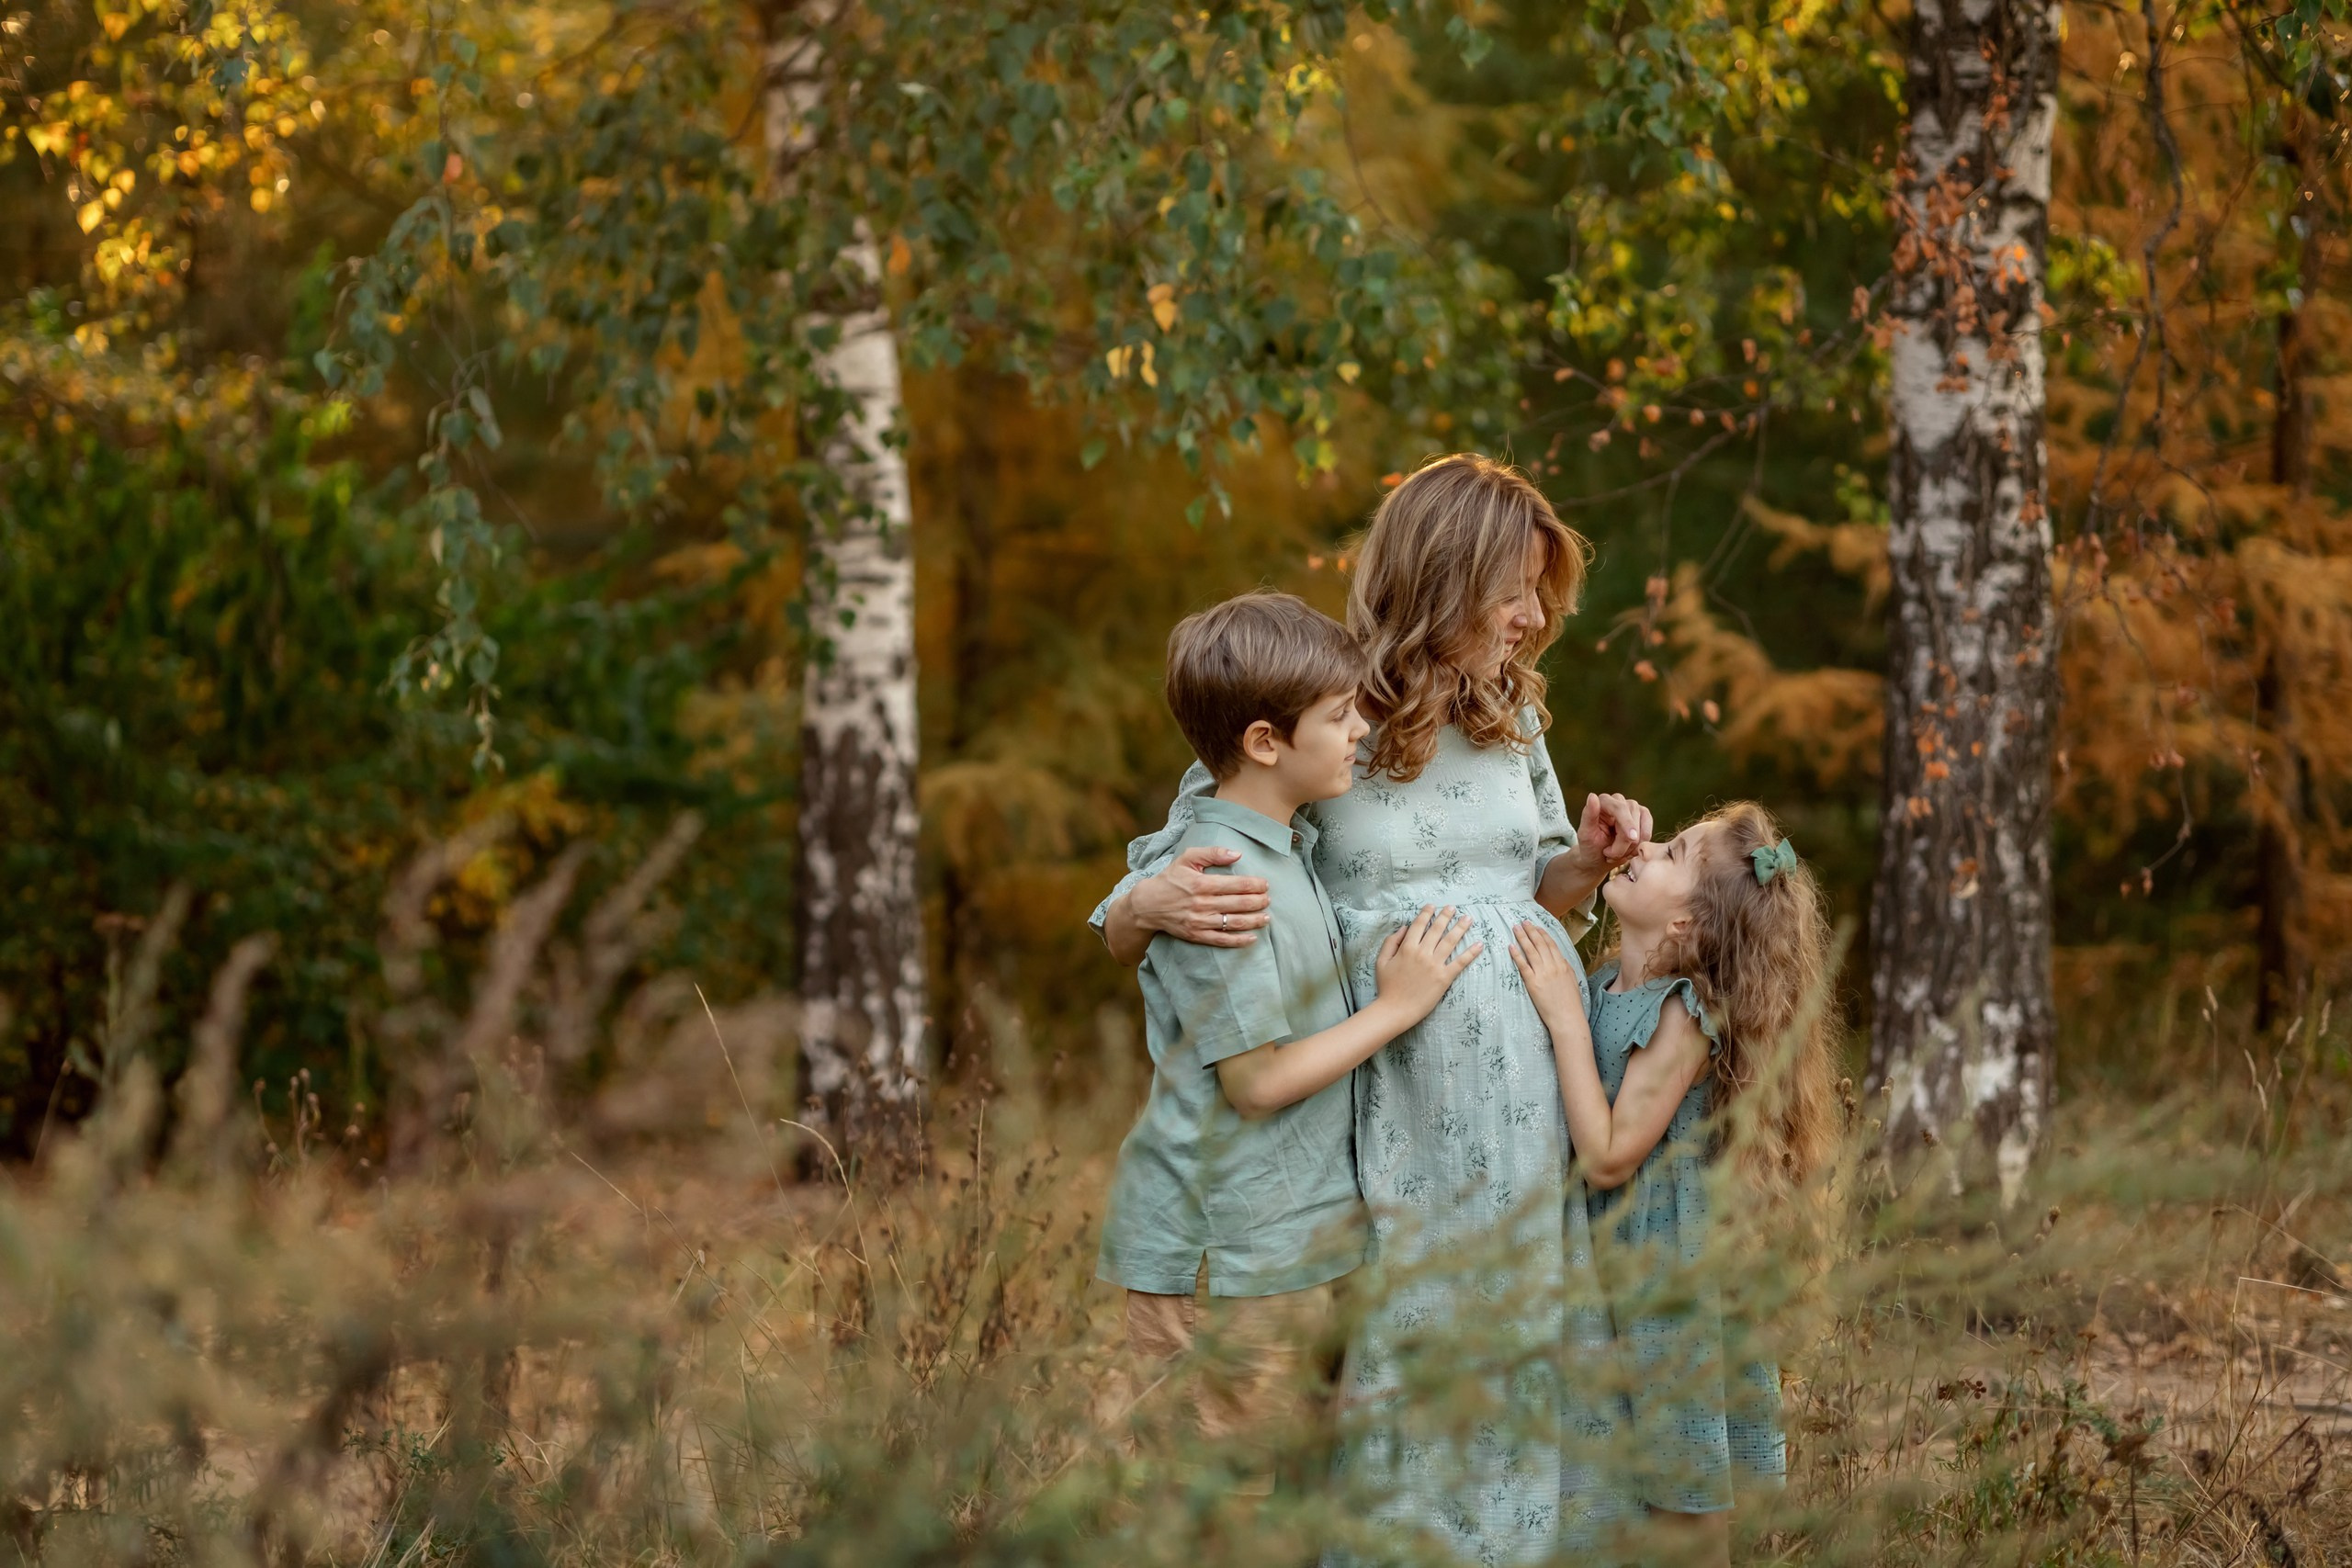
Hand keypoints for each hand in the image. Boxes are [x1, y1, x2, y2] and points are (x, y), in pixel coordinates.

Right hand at [1131, 845, 1270, 947]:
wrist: (1147, 905)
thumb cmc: (1170, 879)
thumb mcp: (1187, 858)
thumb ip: (1212, 853)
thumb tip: (1237, 854)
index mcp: (1201, 883)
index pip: (1235, 884)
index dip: (1254, 884)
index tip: (1265, 884)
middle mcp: (1202, 903)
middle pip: (1238, 903)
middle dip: (1258, 901)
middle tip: (1268, 899)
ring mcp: (1199, 921)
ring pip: (1233, 922)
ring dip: (1254, 920)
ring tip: (1267, 917)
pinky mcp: (1196, 935)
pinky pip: (1221, 940)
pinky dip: (1239, 940)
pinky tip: (1252, 938)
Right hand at [1373, 905, 1481, 1023]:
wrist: (1395, 1009)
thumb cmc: (1387, 986)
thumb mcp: (1382, 961)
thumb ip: (1391, 942)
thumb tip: (1404, 928)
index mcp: (1407, 948)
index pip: (1419, 925)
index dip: (1426, 914)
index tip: (1432, 906)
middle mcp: (1422, 953)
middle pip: (1437, 930)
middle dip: (1446, 916)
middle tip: (1453, 907)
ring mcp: (1435, 965)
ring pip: (1450, 942)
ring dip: (1460, 928)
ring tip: (1468, 919)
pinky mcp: (1444, 978)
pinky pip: (1460, 963)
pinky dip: (1470, 953)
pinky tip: (1479, 944)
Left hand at [1508, 920, 1583, 1023]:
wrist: (1567, 1017)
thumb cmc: (1571, 1003)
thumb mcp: (1572, 981)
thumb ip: (1565, 968)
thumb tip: (1559, 959)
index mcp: (1563, 965)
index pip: (1551, 945)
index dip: (1542, 934)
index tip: (1536, 926)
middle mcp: (1553, 966)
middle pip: (1540, 944)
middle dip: (1531, 931)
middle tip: (1523, 922)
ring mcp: (1542, 973)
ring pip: (1531, 951)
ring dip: (1522, 937)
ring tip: (1515, 928)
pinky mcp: (1532, 983)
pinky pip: (1523, 965)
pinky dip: (1516, 954)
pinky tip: (1511, 946)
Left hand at [1572, 791, 1652, 875]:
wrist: (1599, 860)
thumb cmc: (1590, 847)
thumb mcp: (1585, 835)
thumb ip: (1588, 816)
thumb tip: (1592, 796)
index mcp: (1603, 801)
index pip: (1619, 808)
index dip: (1627, 823)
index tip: (1631, 838)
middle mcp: (1619, 800)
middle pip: (1631, 821)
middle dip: (1623, 844)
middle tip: (1609, 855)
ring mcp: (1633, 808)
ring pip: (1641, 829)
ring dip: (1630, 848)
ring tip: (1616, 854)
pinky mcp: (1643, 818)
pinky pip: (1648, 834)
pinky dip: (1639, 847)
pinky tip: (1628, 852)